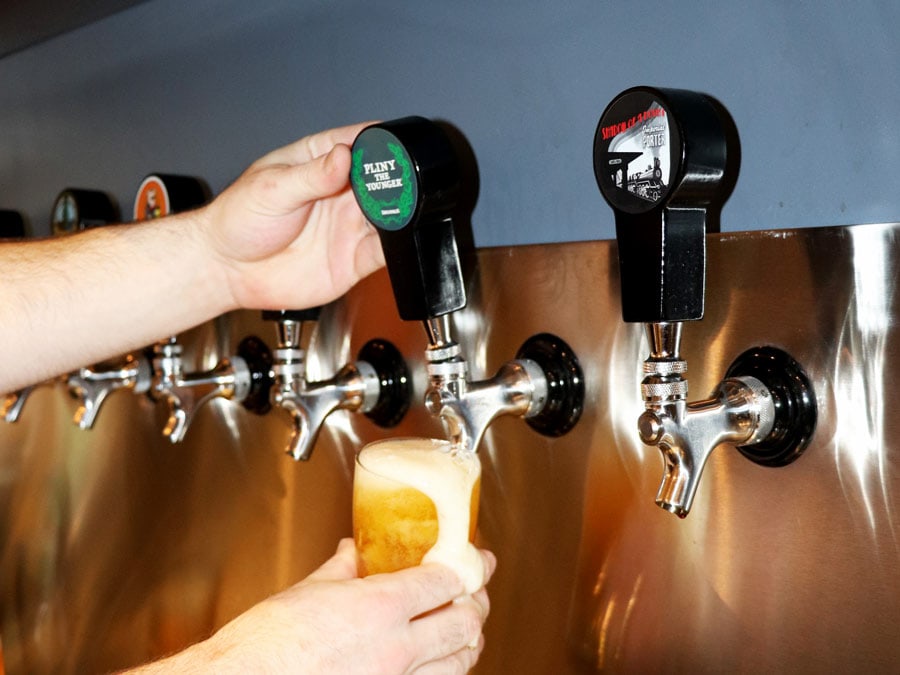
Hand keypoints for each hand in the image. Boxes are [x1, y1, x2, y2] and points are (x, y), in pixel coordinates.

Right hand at [134, 538, 495, 673]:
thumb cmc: (264, 645)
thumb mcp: (307, 591)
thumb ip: (341, 568)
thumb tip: (353, 553)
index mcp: (379, 607)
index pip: (448, 581)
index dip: (471, 568)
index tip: (478, 561)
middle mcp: (395, 648)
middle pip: (465, 623)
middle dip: (478, 605)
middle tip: (477, 594)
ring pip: (459, 664)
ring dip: (467, 643)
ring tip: (465, 631)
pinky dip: (441, 673)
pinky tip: (436, 666)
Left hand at [200, 122, 385, 310]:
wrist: (228, 271)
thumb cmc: (239, 221)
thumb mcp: (272, 189)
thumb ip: (311, 175)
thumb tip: (342, 156)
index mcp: (320, 161)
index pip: (358, 143)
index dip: (380, 141)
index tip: (391, 146)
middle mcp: (340, 192)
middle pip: (382, 180)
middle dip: (396, 180)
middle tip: (396, 186)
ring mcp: (349, 225)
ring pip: (390, 216)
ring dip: (399, 214)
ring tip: (396, 214)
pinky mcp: (353, 259)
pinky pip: (384, 252)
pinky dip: (396, 248)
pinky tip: (393, 242)